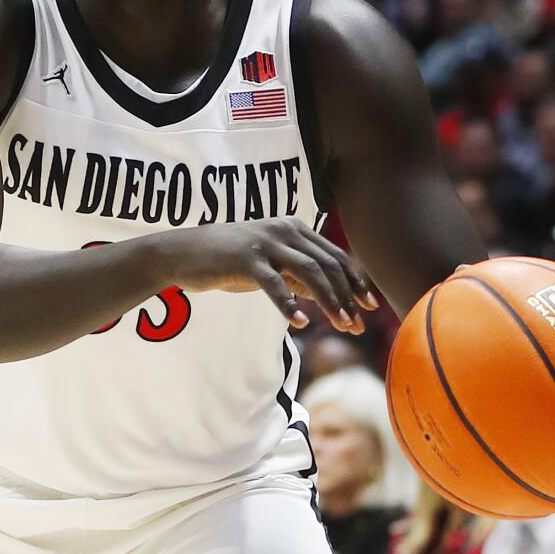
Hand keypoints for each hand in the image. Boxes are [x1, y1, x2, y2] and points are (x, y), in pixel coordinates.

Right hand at [157, 218, 377, 332]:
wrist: (184, 252)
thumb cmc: (228, 259)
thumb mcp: (270, 263)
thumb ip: (297, 274)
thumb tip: (328, 296)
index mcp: (294, 228)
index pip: (335, 255)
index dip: (356, 280)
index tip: (370, 305)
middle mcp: (284, 230)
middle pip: (328, 265)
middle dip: (347, 296)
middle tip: (357, 325)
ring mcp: (265, 243)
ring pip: (310, 272)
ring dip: (329, 301)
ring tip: (341, 325)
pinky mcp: (246, 259)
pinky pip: (275, 283)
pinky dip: (290, 305)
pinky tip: (300, 323)